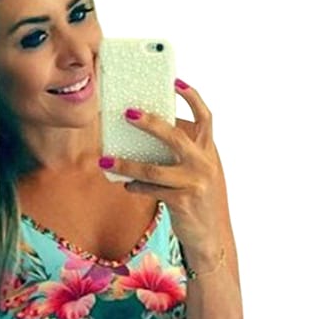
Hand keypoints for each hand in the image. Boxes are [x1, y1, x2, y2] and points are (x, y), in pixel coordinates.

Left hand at [100, 82, 226, 261]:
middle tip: (128, 113)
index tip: (175, 81)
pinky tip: (125, 185)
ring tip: (107, 161)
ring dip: (127, 165)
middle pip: (175, 136)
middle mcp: (204, 164)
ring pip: (154, 169)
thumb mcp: (200, 173)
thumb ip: (184, 154)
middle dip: (150, 123)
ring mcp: (194, 183)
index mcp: (209, 152)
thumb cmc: (200, 201)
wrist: (211, 236)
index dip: (192, 97)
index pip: (205, 118)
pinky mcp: (182, 202)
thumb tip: (149, 137)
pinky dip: (136, 186)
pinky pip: (152, 190)